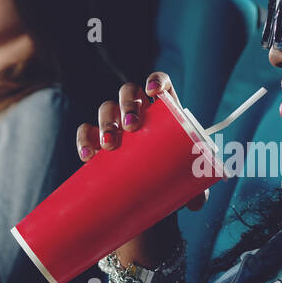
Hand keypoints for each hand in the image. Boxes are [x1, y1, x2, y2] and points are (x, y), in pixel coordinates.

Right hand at [74, 71, 207, 259]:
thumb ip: (195, 189)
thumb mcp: (186, 182)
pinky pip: (87, 132)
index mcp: (164, 111)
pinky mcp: (98, 140)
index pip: (161, 84)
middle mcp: (139, 111)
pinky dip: (85, 140)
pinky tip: (88, 155)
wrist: (148, 193)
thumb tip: (197, 202)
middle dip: (128, 105)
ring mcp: (117, 123)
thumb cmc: (172, 178)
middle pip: (129, 93)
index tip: (154, 92)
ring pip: (107, 109)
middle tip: (131, 127)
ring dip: (107, 122)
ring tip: (110, 145)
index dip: (157, 80)